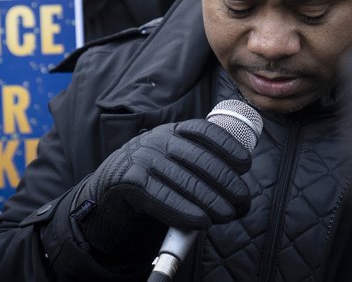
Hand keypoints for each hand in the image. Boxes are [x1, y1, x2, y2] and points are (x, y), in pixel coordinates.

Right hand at [69, 119, 251, 260]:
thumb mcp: (172, 164)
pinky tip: (201, 221)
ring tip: (227, 214)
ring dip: (212, 201)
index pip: (204, 131)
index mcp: (171, 132)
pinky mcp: (130, 181)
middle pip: (200, 159)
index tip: (245, 164)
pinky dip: (186, 210)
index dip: (228, 145)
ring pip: (186, 180)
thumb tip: (237, 183)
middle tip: (242, 201)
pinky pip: (164, 197)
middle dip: (227, 182)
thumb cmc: (150, 183)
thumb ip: (197, 166)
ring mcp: (142, 159)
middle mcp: (157, 140)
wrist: (106, 196)